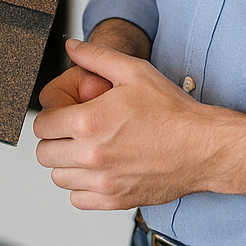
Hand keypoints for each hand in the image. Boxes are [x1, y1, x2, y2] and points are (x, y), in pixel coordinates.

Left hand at [33, 38, 209, 209]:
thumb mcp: (133, 71)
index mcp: (89, 122)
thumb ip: (96, 56)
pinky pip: (78, 199)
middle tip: (71, 130)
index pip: (42, 126)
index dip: (49, 115)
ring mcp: (104, 181)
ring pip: (58, 177)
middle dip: (53, 139)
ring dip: (65, 163)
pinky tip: (96, 169)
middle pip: (44, 153)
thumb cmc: (172, 112)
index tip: (62, 113)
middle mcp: (92, 156)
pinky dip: (81, 186)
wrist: (204, 147)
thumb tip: (72, 47)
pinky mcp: (116, 200)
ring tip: (84, 149)